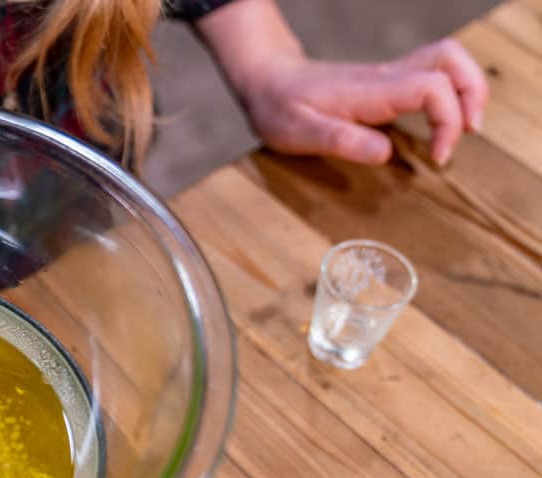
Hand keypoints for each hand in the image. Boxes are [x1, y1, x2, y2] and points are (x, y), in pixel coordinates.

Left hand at [231, 39, 488, 166]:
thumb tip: (385, 153)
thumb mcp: (298, 132)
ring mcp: (387, 76)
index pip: (431, 89)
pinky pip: (431, 74)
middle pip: (450, 59)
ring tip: (465, 127)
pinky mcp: (385, 83)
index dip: (447, 122)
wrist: (266, 81)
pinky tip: (441, 122)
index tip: (437, 158)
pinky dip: (449, 92)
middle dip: (472, 93)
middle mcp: (385, 77)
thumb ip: (341, 141)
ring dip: (467, 89)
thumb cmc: (279, 108)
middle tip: (469, 133)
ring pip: (446, 60)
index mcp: (370, 91)